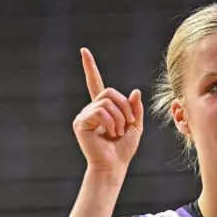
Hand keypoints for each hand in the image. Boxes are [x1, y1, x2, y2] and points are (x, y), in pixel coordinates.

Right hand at [73, 47, 143, 177]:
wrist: (115, 166)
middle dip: (125, 107)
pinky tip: (110, 134)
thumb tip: (135, 91)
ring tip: (118, 132)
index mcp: (103, 108)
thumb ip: (135, 108)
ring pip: (107, 102)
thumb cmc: (123, 149)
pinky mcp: (80, 123)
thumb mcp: (136, 126)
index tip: (83, 51)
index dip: (90, 67)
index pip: (95, 83)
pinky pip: (100, 111)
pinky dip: (111, 122)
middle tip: (129, 123)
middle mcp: (91, 109)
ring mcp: (84, 115)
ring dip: (119, 117)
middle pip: (110, 92)